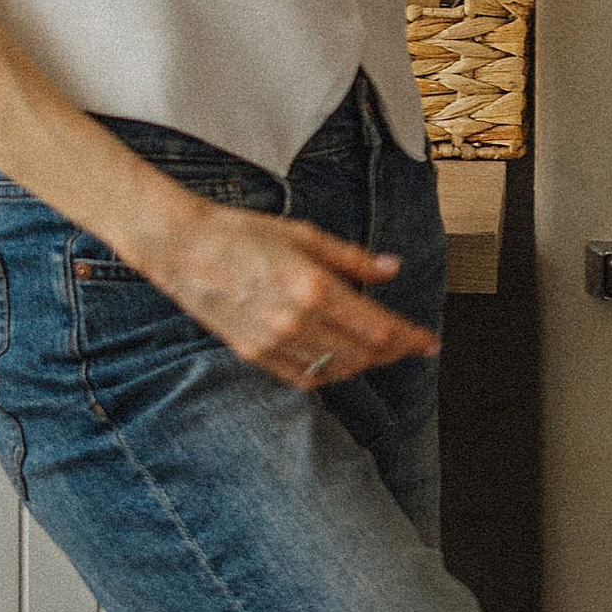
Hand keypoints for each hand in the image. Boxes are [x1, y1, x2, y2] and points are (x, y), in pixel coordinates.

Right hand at [129, 195, 438, 389]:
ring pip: (336, 371)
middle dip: (393, 352)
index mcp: (313, 287)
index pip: (379, 329)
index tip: (429, 343)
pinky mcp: (253, 354)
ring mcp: (272, 343)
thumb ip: (353, 259)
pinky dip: (329, 373)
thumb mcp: (305, 234)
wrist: (182, 248)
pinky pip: (303, 378)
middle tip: (408, 343)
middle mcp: (296, 322)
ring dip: (364, 364)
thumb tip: (392, 269)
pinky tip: (338, 359)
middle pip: (363, 354)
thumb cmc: (243, 233)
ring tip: (377, 350)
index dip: (410, 339)